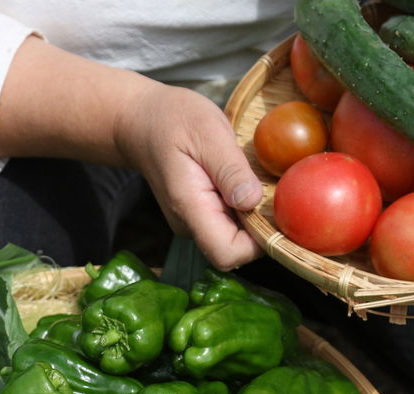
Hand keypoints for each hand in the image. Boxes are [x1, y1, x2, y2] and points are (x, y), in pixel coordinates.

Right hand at [114, 83, 263, 269]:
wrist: (140, 122)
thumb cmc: (172, 120)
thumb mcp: (207, 132)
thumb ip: (230, 169)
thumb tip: (252, 201)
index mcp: (190, 207)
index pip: (227, 253)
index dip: (258, 242)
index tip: (273, 209)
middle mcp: (190, 224)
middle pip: (235, 251)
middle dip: (260, 227)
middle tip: (268, 186)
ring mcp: (193, 222)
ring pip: (235, 239)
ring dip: (253, 216)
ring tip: (253, 178)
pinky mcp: (199, 215)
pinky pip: (229, 224)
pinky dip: (244, 209)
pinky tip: (243, 181)